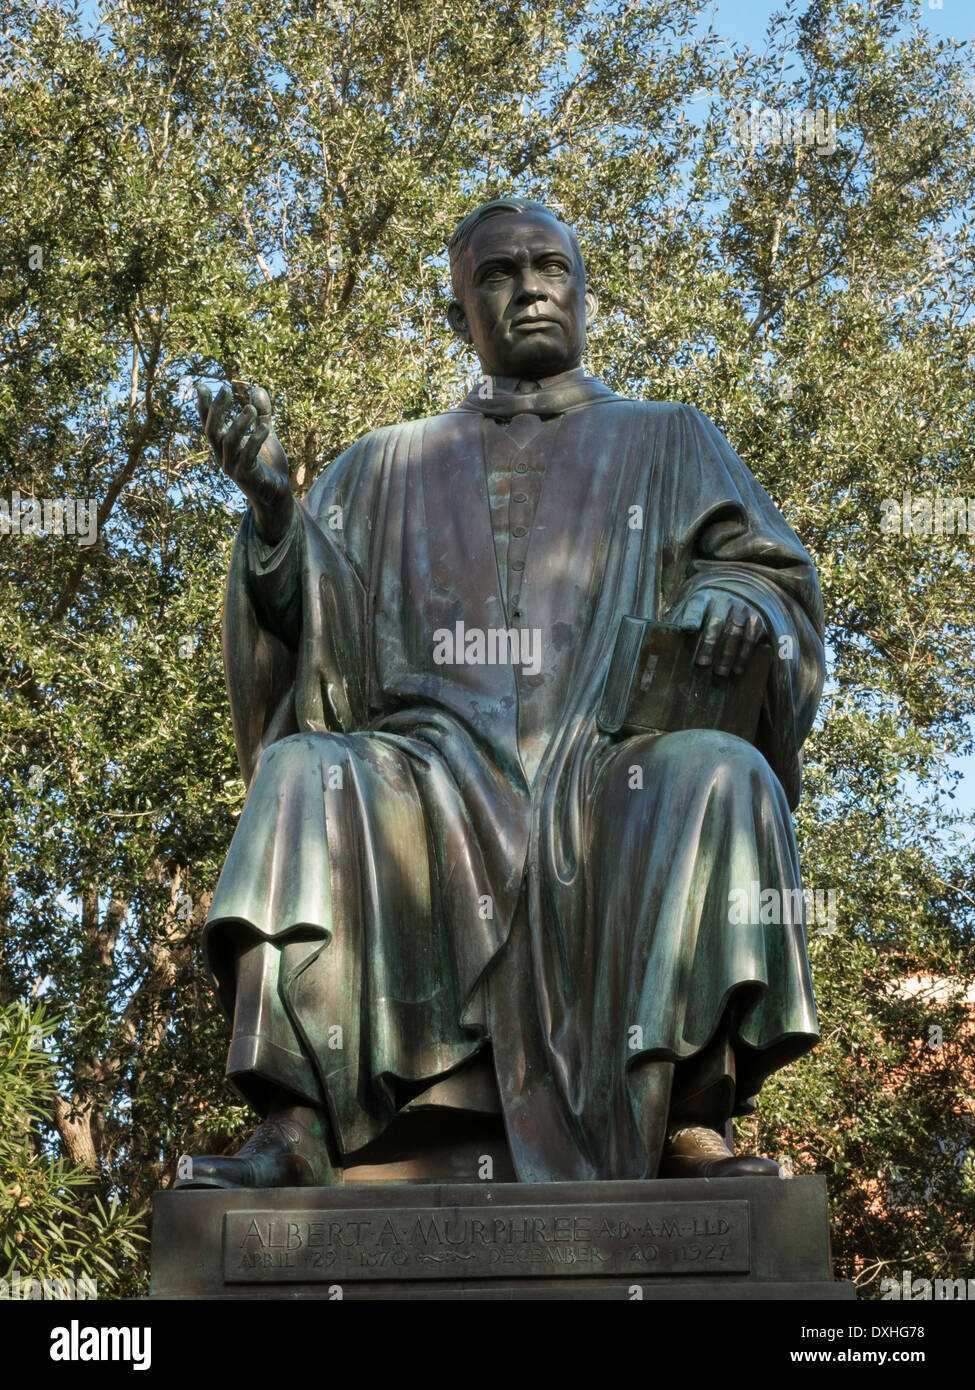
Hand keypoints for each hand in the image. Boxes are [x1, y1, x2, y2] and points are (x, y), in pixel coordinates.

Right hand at [197, 383, 293, 543]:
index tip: (201, 385)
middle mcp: (222, 456)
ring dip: (239, 424)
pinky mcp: (246, 477)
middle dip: (216, 409)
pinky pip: (247, 456)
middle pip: (212, 430)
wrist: (276, 495)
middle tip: (224, 389)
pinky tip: (265, 428)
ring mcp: (232, 467)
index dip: (204, 406)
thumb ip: (262, 414)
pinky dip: (254, 440)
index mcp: (223, 445)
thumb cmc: (268, 465)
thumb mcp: (265, 435)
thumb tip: (257, 388)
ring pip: (228, 442)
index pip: (208, 423)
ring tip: (251, 408)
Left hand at [669, 588, 767, 676]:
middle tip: (702, 664)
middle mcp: (724, 600)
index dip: (692, 617)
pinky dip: (744, 655)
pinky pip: (752, 637)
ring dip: (727, 654)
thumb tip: (660, 643)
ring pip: (735, 631)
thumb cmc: (708, 608)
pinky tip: (737, 670)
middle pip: (716, 621)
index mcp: (703, 598)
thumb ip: (679, 620)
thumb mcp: (693, 608)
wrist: (742, 589)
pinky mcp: (757, 618)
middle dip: (709, 643)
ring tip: (720, 673)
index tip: (687, 629)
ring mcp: (742, 608)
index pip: (696, 606)